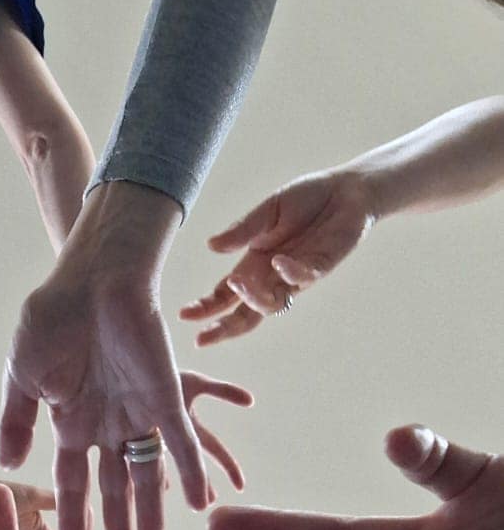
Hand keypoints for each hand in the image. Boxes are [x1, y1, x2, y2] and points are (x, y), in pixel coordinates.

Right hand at [0, 280, 251, 529]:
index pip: (72, 482)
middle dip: (117, 528)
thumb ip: (16, 420)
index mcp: (70, 422)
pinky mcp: (168, 396)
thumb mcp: (22, 374)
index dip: (74, 518)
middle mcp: (106, 424)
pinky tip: (199, 503)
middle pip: (113, 488)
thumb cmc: (53, 316)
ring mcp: (138, 413)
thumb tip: (6, 465)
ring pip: (147, 475)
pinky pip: (182, 443)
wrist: (93, 275)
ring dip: (151, 514)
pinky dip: (191, 473)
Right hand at [181, 170, 375, 345]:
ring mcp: (295, 276)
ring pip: (272, 304)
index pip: (225, 295)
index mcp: (253, 265)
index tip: (184, 315)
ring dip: (253, 299)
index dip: (206, 307)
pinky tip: (280, 261)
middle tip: (203, 338)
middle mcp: (271, 277)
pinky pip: (303, 279)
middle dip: (224, 327)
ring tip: (237, 283)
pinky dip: (291, 274)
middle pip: (245, 313)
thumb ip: (242, 231)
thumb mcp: (266, 212)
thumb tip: (211, 246)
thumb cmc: (305, 201)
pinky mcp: (320, 267)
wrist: (345, 190)